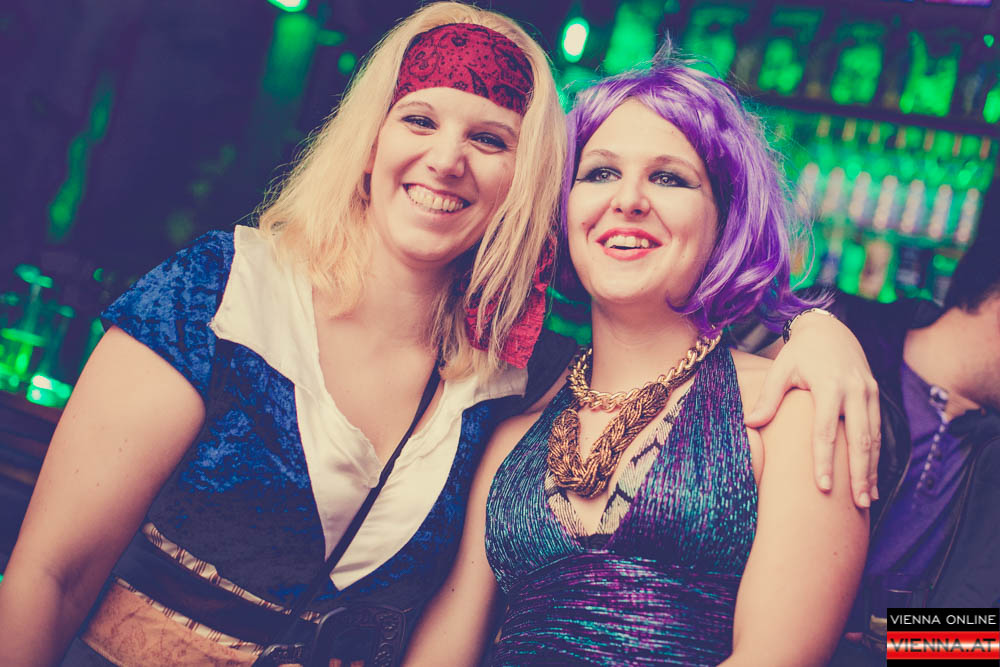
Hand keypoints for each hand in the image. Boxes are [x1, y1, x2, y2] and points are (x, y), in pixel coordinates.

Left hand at [745, 311, 879, 507]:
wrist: (830, 329)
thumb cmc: (800, 352)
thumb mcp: (781, 369)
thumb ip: (768, 397)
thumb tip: (749, 423)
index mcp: (829, 385)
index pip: (826, 430)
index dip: (824, 460)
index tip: (822, 487)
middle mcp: (855, 391)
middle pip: (860, 440)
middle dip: (859, 474)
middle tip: (858, 504)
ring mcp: (869, 393)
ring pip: (874, 439)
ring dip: (871, 470)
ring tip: (866, 500)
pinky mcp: (875, 396)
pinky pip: (878, 431)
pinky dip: (876, 457)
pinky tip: (872, 479)